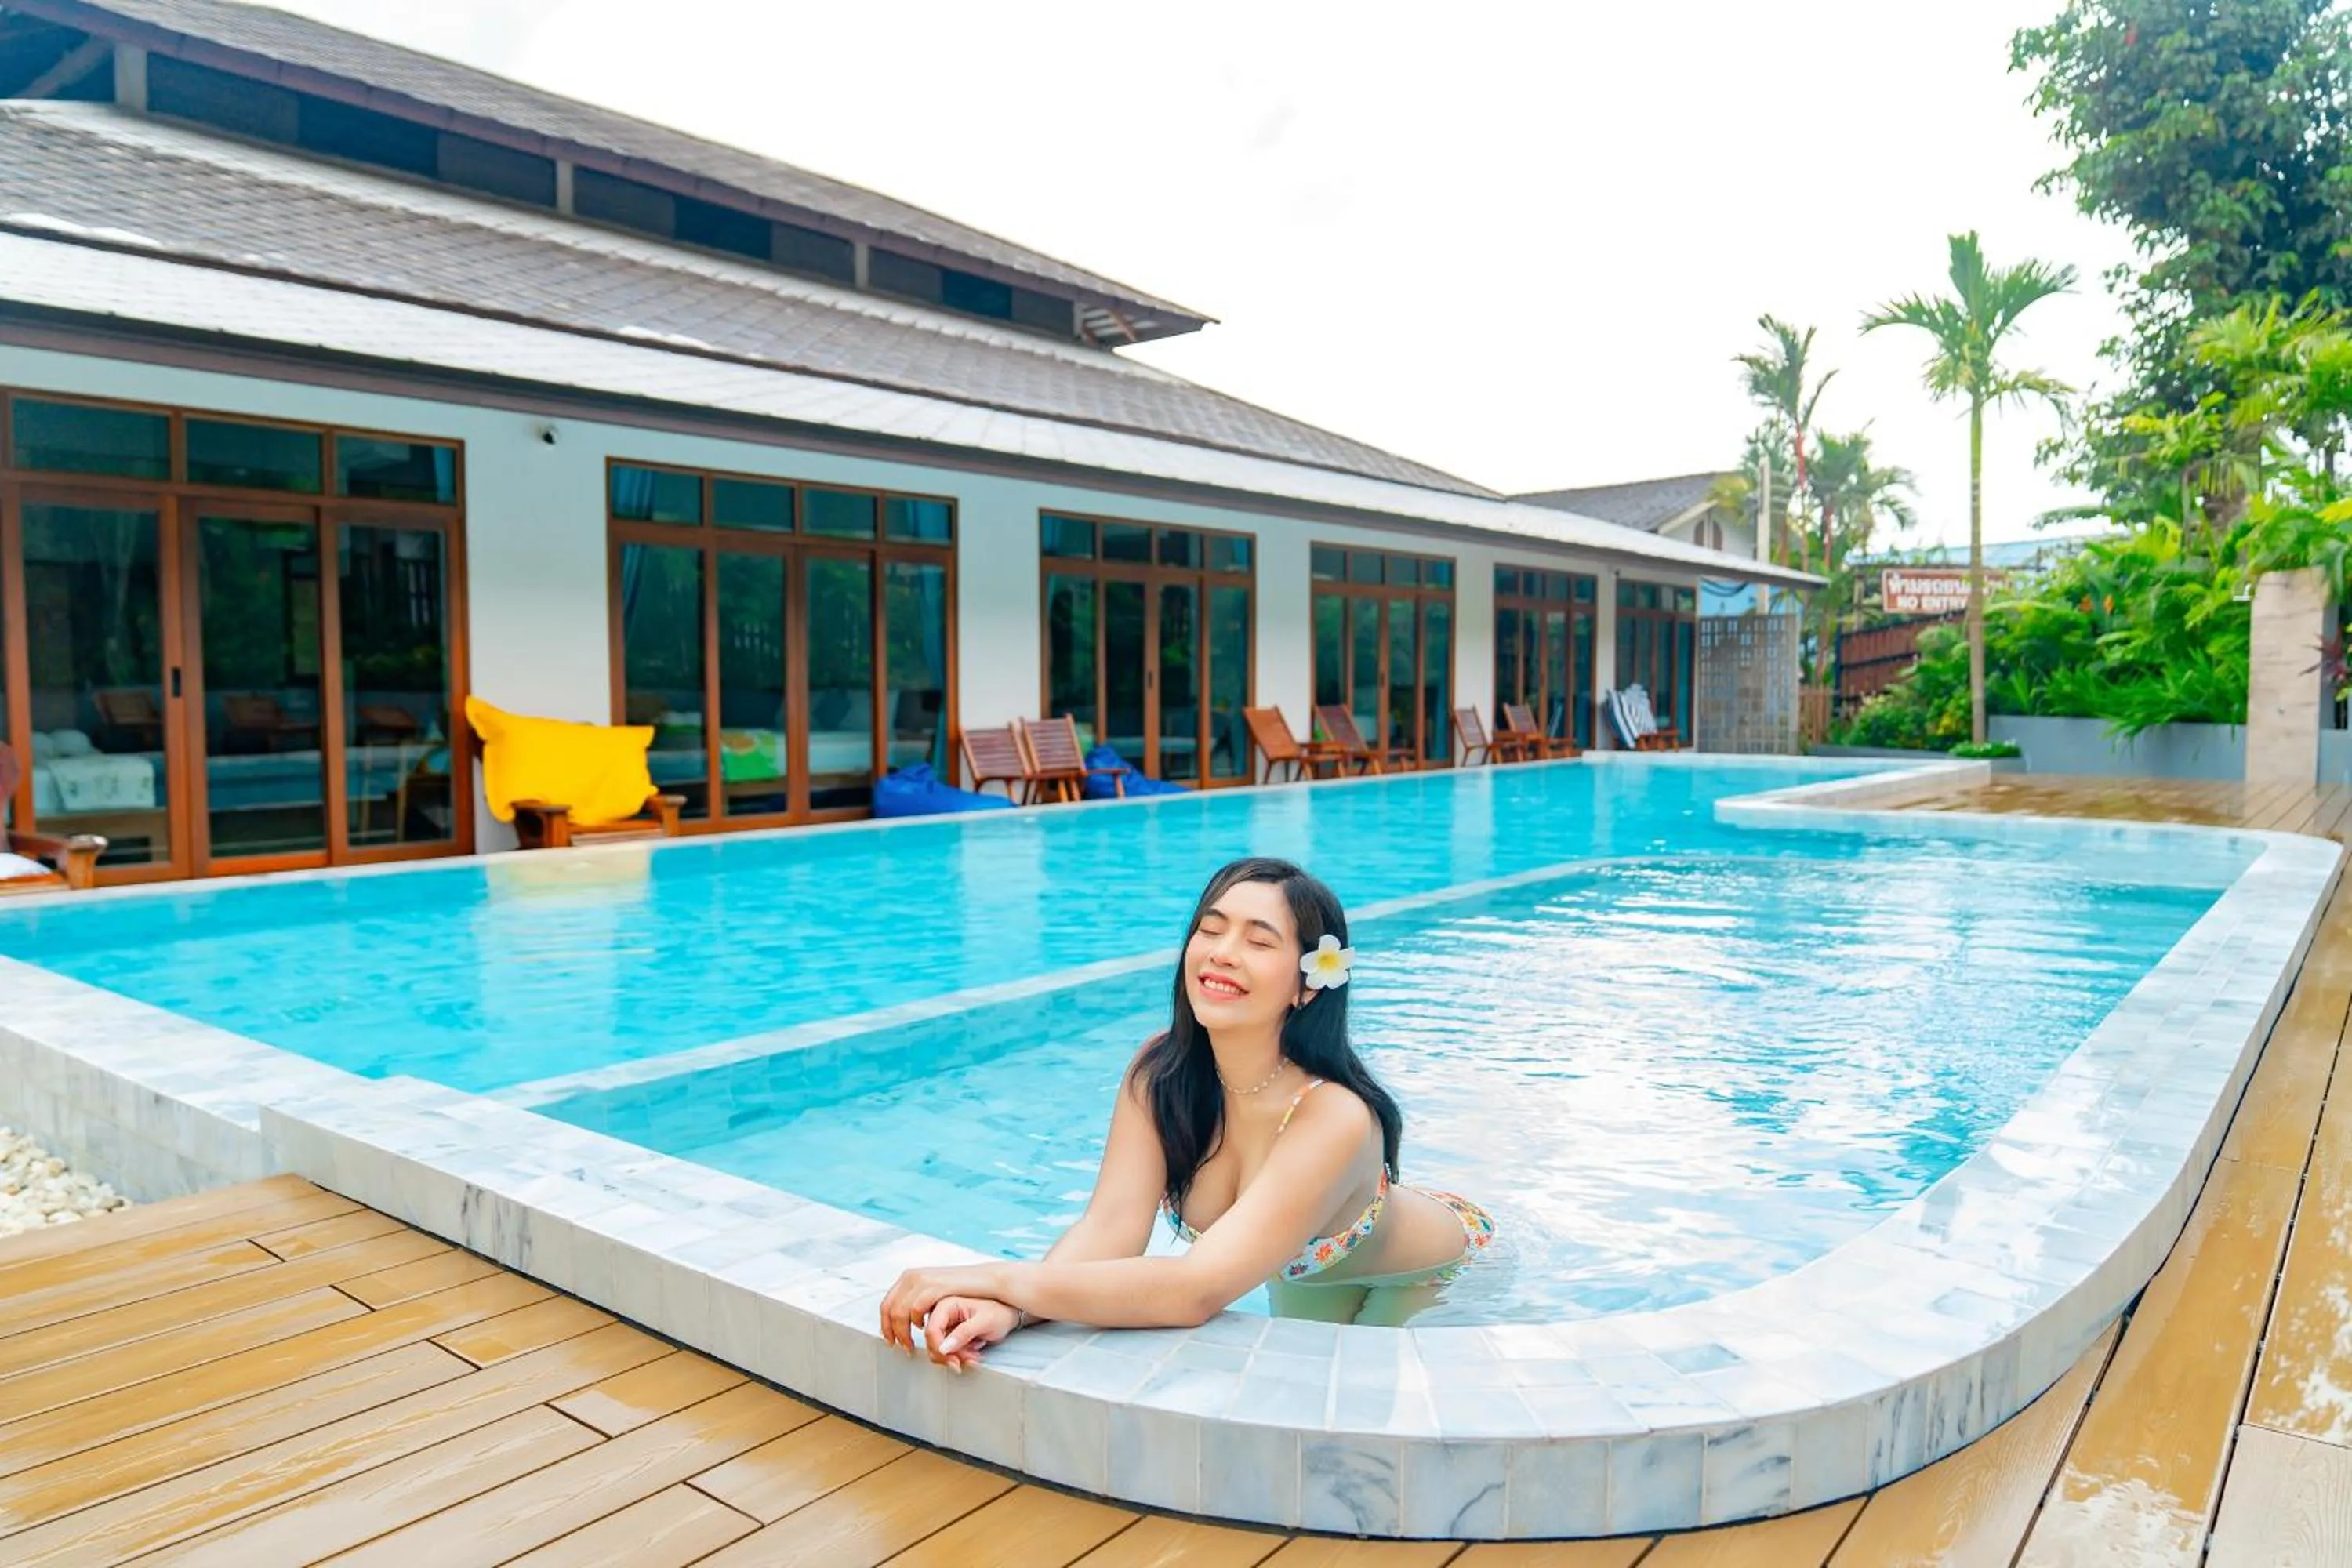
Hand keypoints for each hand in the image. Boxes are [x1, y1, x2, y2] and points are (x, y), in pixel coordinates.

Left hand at [878, 1263, 999, 1356]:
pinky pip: (916, 1308)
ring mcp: (923, 1280)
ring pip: (900, 1311)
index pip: (886, 1304)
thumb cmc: (964, 1289)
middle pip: (889, 1309)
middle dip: (891, 1332)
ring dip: (903, 1332)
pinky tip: (925, 1329)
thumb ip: (920, 1301)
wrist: (987, 1281)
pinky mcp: (934, 1286)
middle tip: (901, 1347)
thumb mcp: (935, 1292)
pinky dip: (916, 1322)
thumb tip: (905, 1317)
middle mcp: (912, 1276)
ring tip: (911, 1345)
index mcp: (909, 1277)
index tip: (890, 1340)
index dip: (885, 1325)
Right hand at [925, 1296, 1023, 1370]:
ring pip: (940, 1349)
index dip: (939, 1348)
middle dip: (950, 1355)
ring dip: (957, 1357)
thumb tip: (944, 1348)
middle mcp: (943, 1313)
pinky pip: (948, 1350)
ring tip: (974, 1354)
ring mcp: (947, 1324)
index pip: (932, 1329)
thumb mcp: (985, 1322)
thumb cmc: (1000, 1312)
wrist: (1010, 1315)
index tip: (952, 1360)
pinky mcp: (951, 1334)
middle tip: (967, 1359)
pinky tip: (973, 1352)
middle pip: (932, 1342)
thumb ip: (963, 1334)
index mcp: (948, 1304)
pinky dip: (960, 1356)